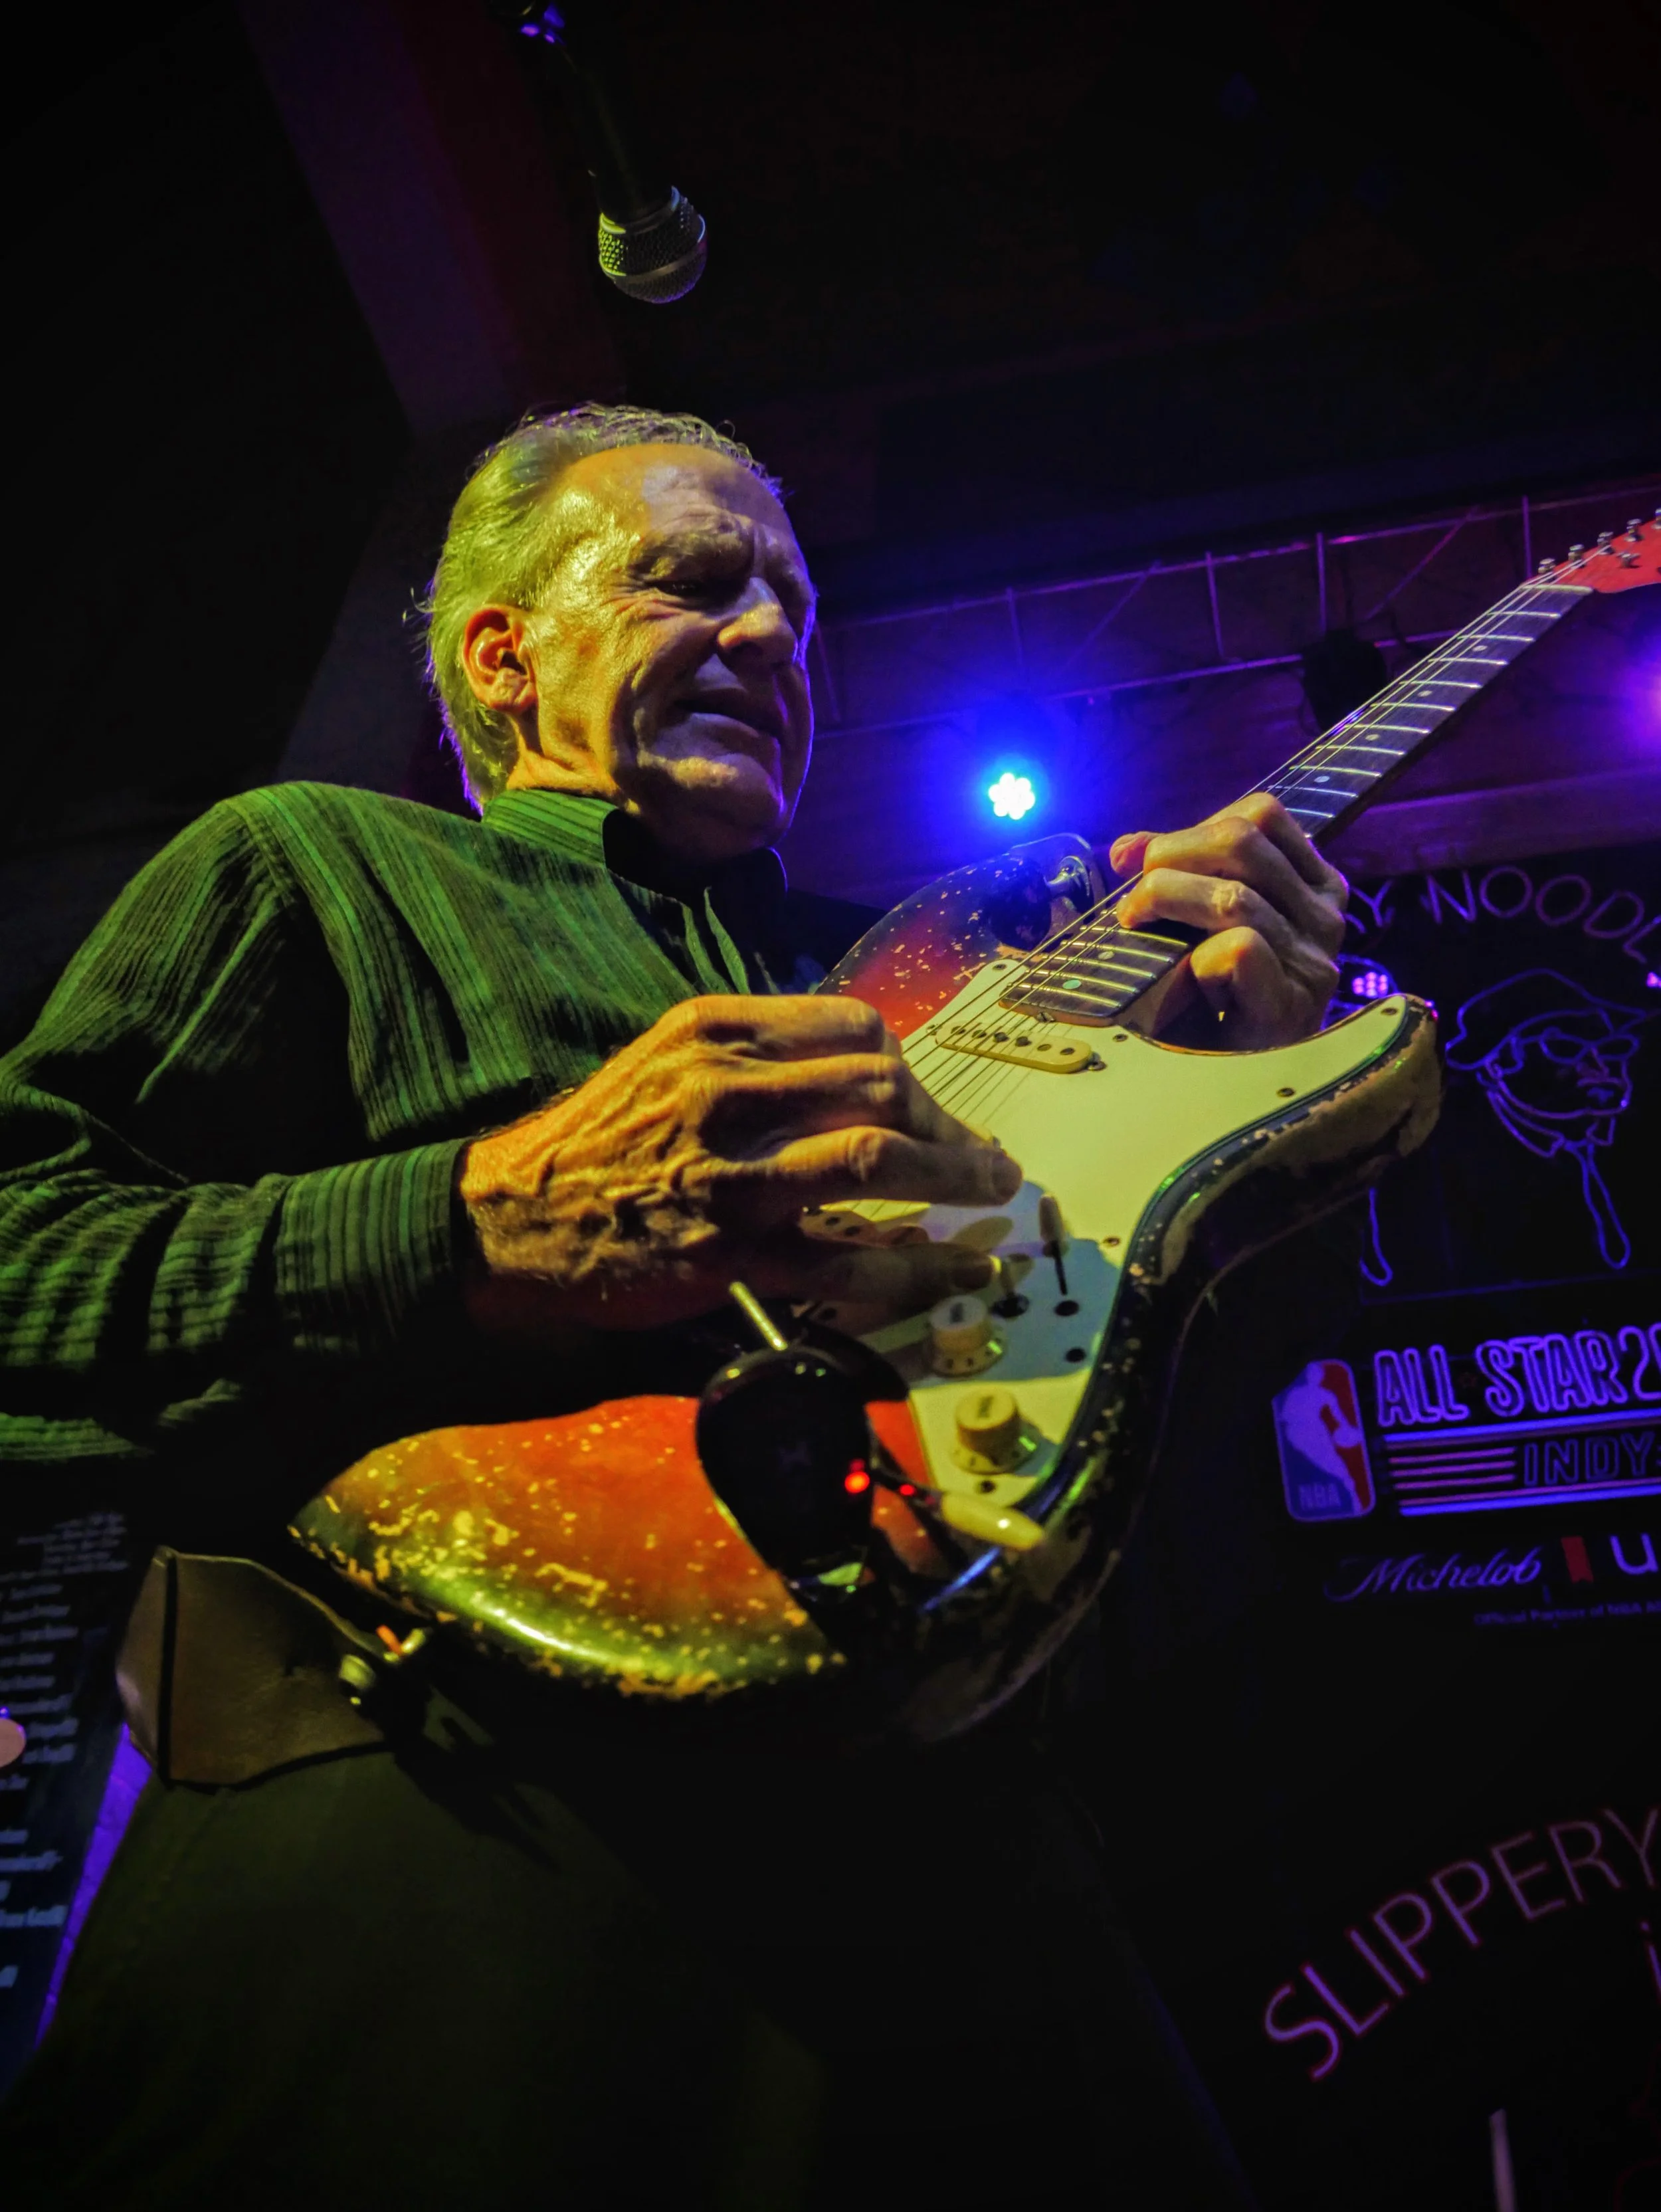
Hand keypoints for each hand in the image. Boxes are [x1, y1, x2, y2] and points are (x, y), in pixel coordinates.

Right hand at [458, 995, 1021, 1335]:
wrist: (511, 1219)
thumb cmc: (599, 1141)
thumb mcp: (667, 1062)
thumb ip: (756, 1055)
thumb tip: (860, 1068)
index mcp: (715, 1031)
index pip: (854, 1025)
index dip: (910, 1066)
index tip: (926, 1102)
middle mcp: (726, 1090)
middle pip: (881, 1084)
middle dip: (948, 1123)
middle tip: (982, 1158)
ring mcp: (728, 1173)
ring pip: (876, 1159)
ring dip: (955, 1178)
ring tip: (992, 1194)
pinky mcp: (726, 1252)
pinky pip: (844, 1260)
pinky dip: (914, 1270)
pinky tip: (954, 1273)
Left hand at [1108, 794, 1347, 1048]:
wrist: (1234, 1085)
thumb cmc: (1213, 1002)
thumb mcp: (1200, 926)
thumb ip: (1175, 877)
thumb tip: (1123, 849)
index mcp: (1315, 885)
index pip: (1262, 815)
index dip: (1192, 826)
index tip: (1143, 859)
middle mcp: (1325, 916)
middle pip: (1243, 841)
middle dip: (1170, 856)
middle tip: (1134, 898)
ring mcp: (1313, 962)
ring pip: (1233, 895)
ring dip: (1165, 901)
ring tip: (1135, 927)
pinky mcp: (1290, 1004)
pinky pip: (1238, 949)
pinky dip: (1196, 958)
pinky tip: (1184, 981)